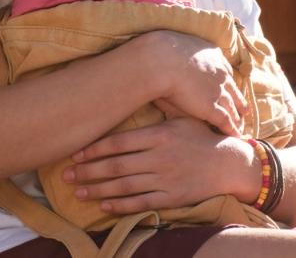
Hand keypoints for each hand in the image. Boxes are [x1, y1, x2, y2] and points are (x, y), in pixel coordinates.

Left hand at [62, 117, 259, 213]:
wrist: (229, 163)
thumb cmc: (202, 136)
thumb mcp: (182, 117)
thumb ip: (160, 109)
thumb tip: (139, 90)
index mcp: (159, 135)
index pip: (119, 143)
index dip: (94, 149)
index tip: (76, 153)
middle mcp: (159, 158)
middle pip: (116, 166)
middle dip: (88, 171)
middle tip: (66, 174)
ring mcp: (164, 179)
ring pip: (124, 186)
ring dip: (98, 190)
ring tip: (78, 191)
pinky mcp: (171, 197)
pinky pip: (140, 203)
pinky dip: (120, 205)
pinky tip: (104, 205)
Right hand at [137, 30, 246, 136]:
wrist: (162, 61)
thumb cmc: (161, 54)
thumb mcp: (178, 48)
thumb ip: (183, 54)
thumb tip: (178, 57)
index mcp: (213, 56)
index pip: (225, 72)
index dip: (228, 83)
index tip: (230, 89)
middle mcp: (220, 73)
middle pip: (233, 90)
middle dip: (239, 102)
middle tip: (244, 112)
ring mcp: (218, 91)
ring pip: (232, 107)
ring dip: (237, 118)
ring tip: (240, 127)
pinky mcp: (212, 107)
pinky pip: (226, 121)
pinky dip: (232, 129)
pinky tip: (236, 136)